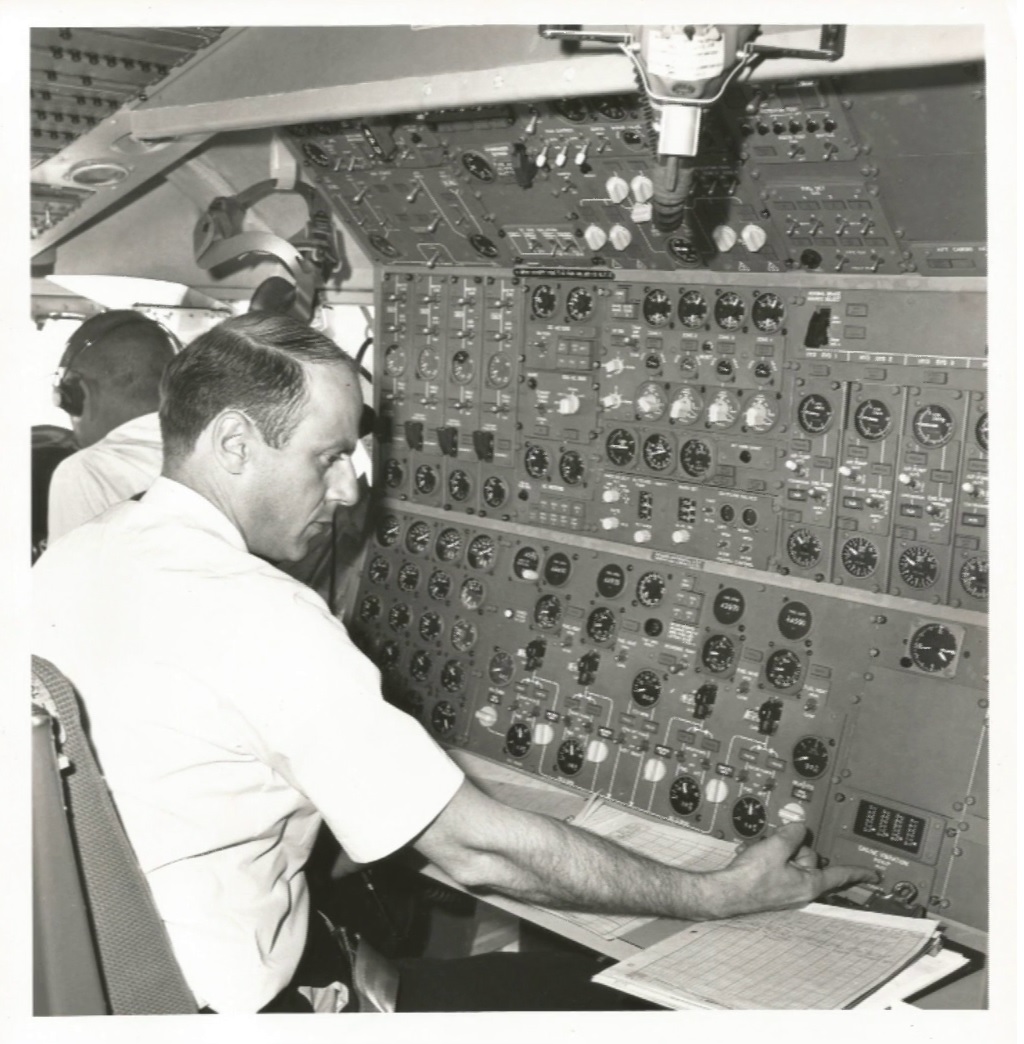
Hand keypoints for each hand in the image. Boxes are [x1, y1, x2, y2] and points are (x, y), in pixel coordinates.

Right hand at [708, 823, 880, 917]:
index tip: (874, 876)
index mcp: (809, 883)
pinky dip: (763, 858)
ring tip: (756, 853)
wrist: (725, 892)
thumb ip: (792, 834)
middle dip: (791, 846)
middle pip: (807, 856)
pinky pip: (775, 865)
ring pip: (788, 858)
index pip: (839, 875)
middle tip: (773, 846)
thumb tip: (799, 827)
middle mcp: (800, 889)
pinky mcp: (772, 888)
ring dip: (773, 850)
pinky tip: (750, 857)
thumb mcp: (775, 847)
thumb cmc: (750, 878)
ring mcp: (786, 889)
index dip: (858, 873)